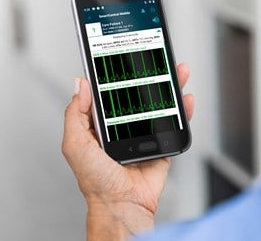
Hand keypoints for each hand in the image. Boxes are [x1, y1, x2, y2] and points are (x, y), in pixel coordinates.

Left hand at [62, 64, 194, 239]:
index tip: (124, 56)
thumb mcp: (75, 143)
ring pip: (159, 104)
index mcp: (101, 124)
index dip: (117, 74)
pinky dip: (182, 111)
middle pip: (139, 93)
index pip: (109, 92)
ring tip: (176, 70)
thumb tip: (80, 85)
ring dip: (170, 86)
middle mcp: (123, 126)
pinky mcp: (161, 144)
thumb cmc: (95, 181)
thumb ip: (75, 114)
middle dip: (149, 74)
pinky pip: (174, 124)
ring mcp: (144, 134)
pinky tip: (184, 99)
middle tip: (156, 58)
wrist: (121, 204)